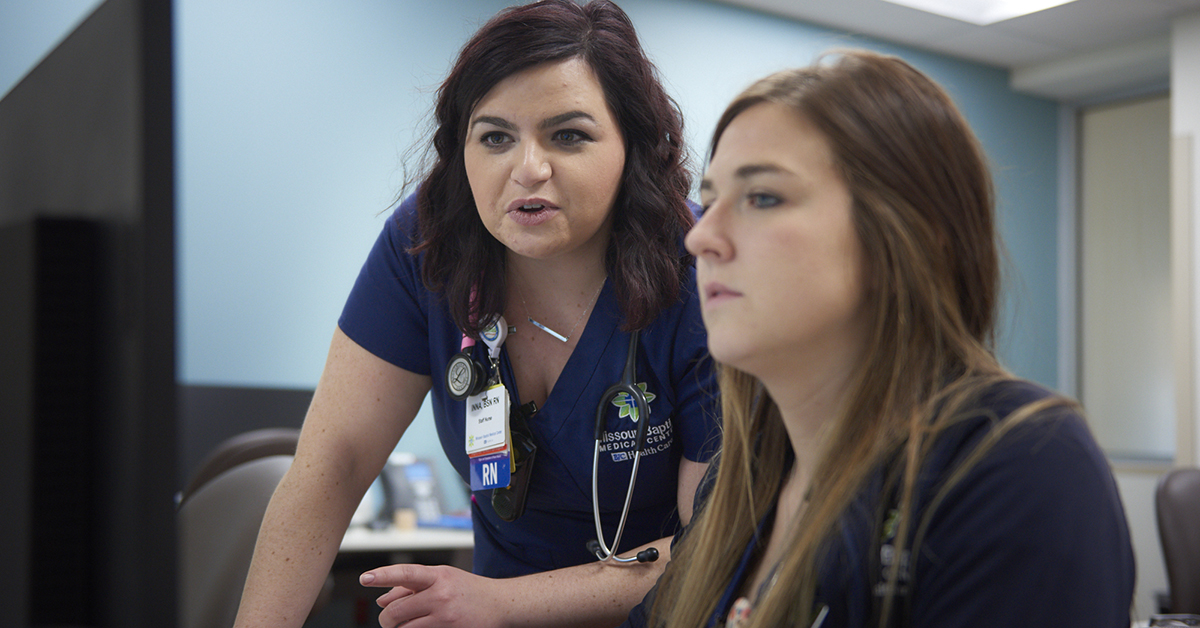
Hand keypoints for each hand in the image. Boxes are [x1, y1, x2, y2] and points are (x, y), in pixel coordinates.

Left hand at [360, 564, 503, 627]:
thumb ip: (412, 587)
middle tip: (388, 620)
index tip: (365, 578)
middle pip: (397, 611)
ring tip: (405, 625)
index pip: (405, 573)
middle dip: (387, 618)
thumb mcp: (442, 579)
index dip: (382, 575)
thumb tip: (382, 599)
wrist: (500, 604)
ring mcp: (446, 616)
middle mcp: (441, 594)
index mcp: (438, 576)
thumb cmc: (468, 591)